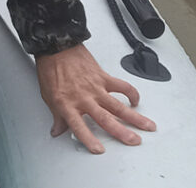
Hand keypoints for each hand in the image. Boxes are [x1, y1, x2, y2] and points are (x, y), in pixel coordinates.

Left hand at [35, 44, 155, 153]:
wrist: (56, 45)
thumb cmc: (51, 69)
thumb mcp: (48, 96)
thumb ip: (57, 116)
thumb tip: (58, 131)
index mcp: (67, 104)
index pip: (79, 126)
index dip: (89, 139)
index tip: (98, 150)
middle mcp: (83, 98)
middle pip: (106, 118)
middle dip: (122, 132)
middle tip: (134, 140)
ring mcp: (95, 88)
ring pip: (118, 106)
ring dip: (134, 117)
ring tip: (147, 126)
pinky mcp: (103, 77)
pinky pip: (121, 86)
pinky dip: (131, 93)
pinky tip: (136, 101)